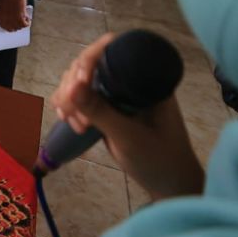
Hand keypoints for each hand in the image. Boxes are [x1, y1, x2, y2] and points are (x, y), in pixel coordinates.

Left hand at [0, 0, 30, 31]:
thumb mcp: (3, 5)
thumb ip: (5, 13)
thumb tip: (10, 19)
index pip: (3, 26)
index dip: (8, 27)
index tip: (12, 27)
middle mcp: (5, 20)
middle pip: (11, 29)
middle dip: (15, 27)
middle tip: (19, 24)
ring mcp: (12, 20)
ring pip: (18, 27)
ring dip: (21, 24)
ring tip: (24, 20)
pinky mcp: (20, 18)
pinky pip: (25, 25)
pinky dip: (27, 23)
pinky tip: (28, 19)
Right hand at [51, 34, 203, 201]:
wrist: (170, 187)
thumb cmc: (160, 159)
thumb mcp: (129, 136)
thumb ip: (100, 111)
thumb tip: (70, 85)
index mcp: (144, 77)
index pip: (111, 49)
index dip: (90, 59)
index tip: (79, 83)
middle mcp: (129, 80)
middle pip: (89, 64)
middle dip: (74, 86)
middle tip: (72, 114)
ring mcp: (115, 95)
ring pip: (79, 81)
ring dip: (69, 99)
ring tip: (76, 124)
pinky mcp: (106, 110)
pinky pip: (79, 98)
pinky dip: (69, 107)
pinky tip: (68, 121)